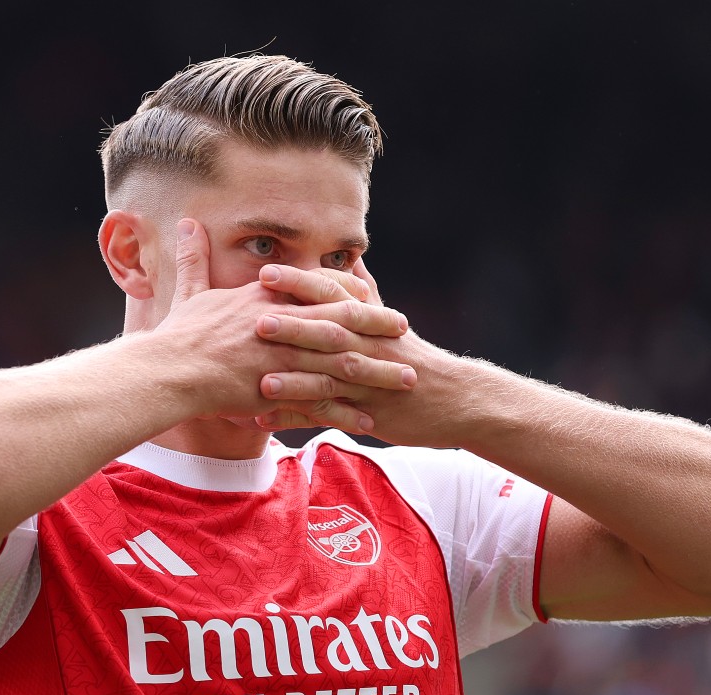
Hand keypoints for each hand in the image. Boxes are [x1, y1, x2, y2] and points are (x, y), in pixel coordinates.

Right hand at [160, 219, 415, 433]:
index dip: (349, 291)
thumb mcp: (190, 291)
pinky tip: (371, 421)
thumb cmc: (177, 334)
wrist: (168, 371)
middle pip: (343, 321)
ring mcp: (285, 357)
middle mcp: (284, 323)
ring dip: (377, 372)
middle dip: (378, 325)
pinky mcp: (280, 390)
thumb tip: (185, 223)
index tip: (371, 295)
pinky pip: (322, 402)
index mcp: (268, 298)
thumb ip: (195, 260)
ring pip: (343, 363)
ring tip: (405, 379)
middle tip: (404, 329)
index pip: (319, 287)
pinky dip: (348, 412)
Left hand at [253, 258, 460, 443]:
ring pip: (329, 379)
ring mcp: (367, 383)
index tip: (265, 273)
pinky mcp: (366, 415)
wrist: (454, 399)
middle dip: (293, 327)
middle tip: (256, 321)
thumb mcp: (390, 321)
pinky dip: (296, 420)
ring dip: (295, 381)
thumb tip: (352, 256)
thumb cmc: (413, 357)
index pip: (331, 294)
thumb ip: (364, 291)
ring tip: (262, 382)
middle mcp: (367, 347)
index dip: (300, 284)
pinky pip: (327, 417)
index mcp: (367, 320)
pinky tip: (264, 422)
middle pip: (329, 334)